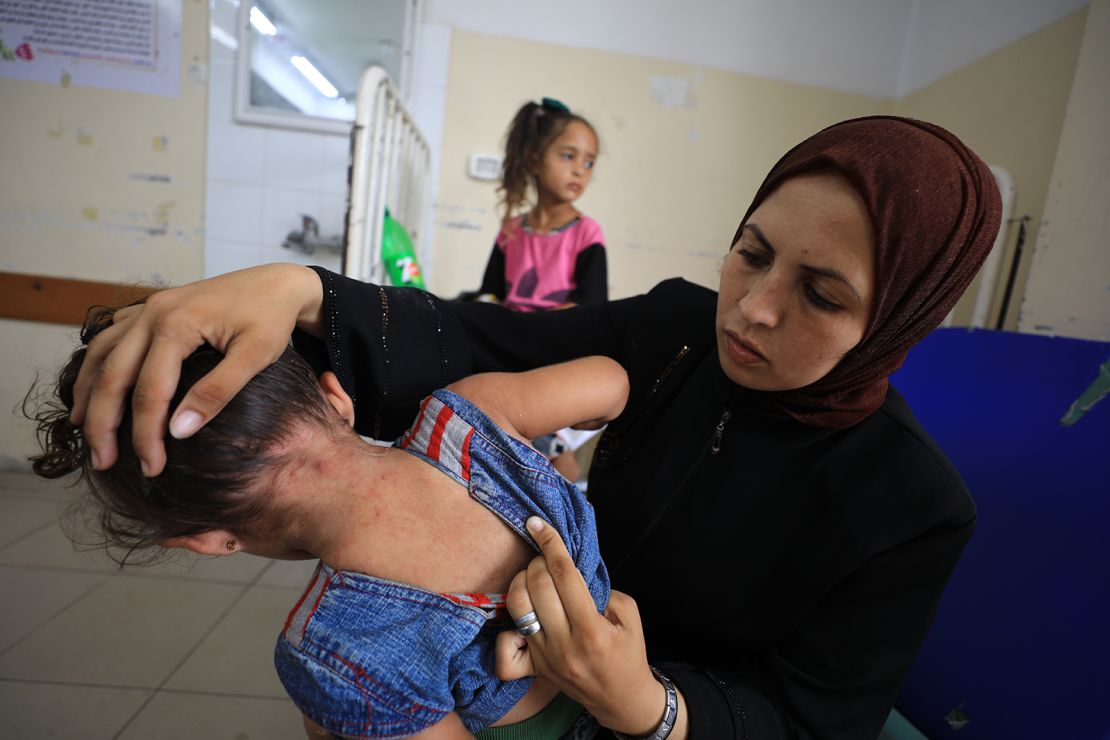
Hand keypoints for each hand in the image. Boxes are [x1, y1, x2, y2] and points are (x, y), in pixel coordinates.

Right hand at [70, 264, 323, 476]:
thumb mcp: (256, 355)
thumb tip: (180, 432)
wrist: (277, 283)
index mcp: (176, 324)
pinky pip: (110, 338)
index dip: (146, 435)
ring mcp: (147, 308)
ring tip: (84, 430)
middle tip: (103, 462)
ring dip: (89, 393)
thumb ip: (218, 391)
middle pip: (112, 375)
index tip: (153, 468)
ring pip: (101, 354)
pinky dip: (96, 365)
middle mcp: (152, 313)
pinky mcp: (151, 309)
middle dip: (103, 424)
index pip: (150, 392)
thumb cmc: (271, 318)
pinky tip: (94, 387)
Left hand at [495, 517, 668, 735]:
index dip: (550, 543)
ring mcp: (546, 658)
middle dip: (538, 561)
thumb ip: (603, 590)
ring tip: (533, 578)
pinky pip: (506, 652)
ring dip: (521, 582)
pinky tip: (523, 619)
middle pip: (537, 586)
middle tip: (546, 558)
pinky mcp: (534, 670)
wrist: (622, 699)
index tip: (537, 523)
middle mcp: (564, 644)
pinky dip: (508, 630)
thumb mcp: (630, 616)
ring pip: (518, 608)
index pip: (564, 574)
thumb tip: (571, 569)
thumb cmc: (629, 654)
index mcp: (592, 629)